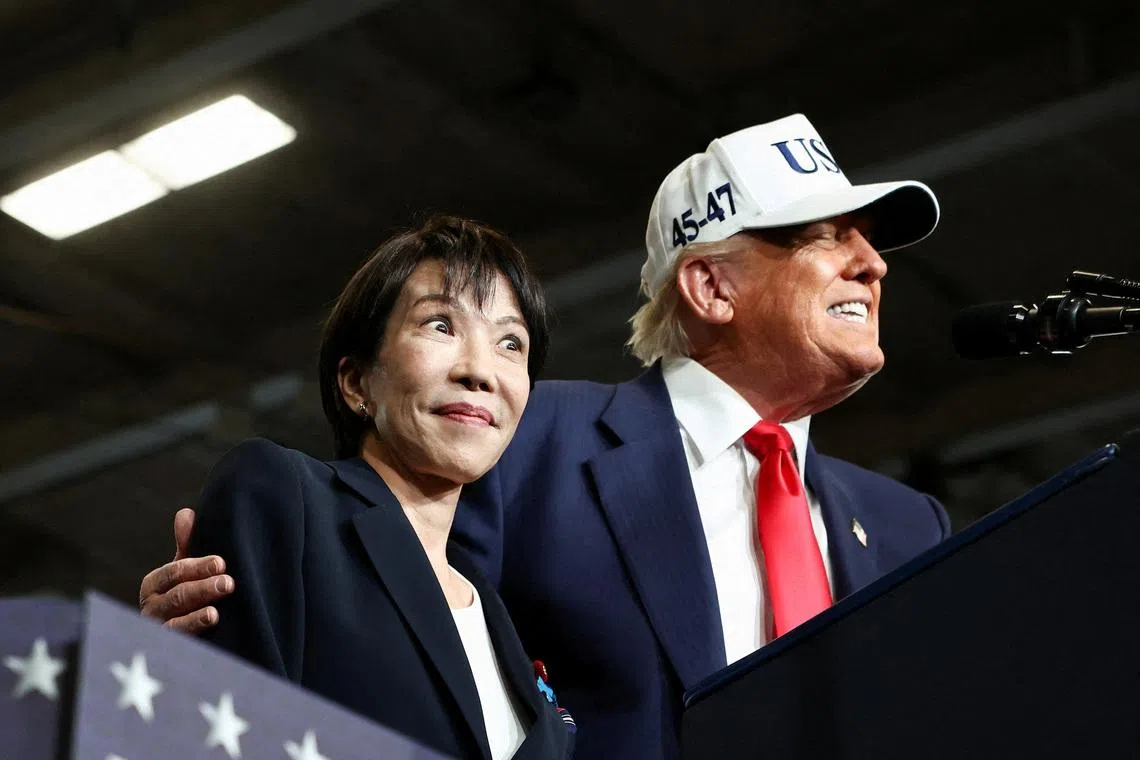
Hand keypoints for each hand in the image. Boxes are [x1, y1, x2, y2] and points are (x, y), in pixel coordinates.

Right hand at [138, 507, 233, 633]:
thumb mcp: (187, 569)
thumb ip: (187, 544)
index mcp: (154, 584)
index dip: (197, 567)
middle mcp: (152, 608)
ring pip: (175, 622)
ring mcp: (160, 631)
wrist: (187, 637)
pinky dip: (192, 637)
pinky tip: (208, 631)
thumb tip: (186, 514)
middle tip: (228, 583)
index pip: (174, 572)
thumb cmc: (188, 593)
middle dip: (203, 589)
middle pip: (177, 596)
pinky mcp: (171, 650)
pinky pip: (179, 644)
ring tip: (215, 613)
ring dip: (196, 617)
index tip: (221, 563)